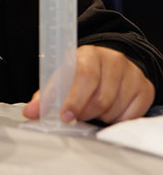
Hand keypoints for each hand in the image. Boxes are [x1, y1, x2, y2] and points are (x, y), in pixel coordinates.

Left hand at [23, 45, 154, 123]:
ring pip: (113, 109)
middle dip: (84, 112)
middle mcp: (113, 60)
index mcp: (88, 54)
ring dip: (99, 116)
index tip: (64, 117)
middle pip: (99, 98)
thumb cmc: (81, 74)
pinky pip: (130, 116)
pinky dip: (116, 120)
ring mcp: (132, 73)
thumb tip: (30, 112)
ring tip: (92, 109)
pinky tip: (109, 111)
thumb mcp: (62, 78)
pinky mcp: (145, 88)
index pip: (83, 76)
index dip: (73, 100)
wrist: (110, 65)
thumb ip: (46, 96)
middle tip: (77, 116)